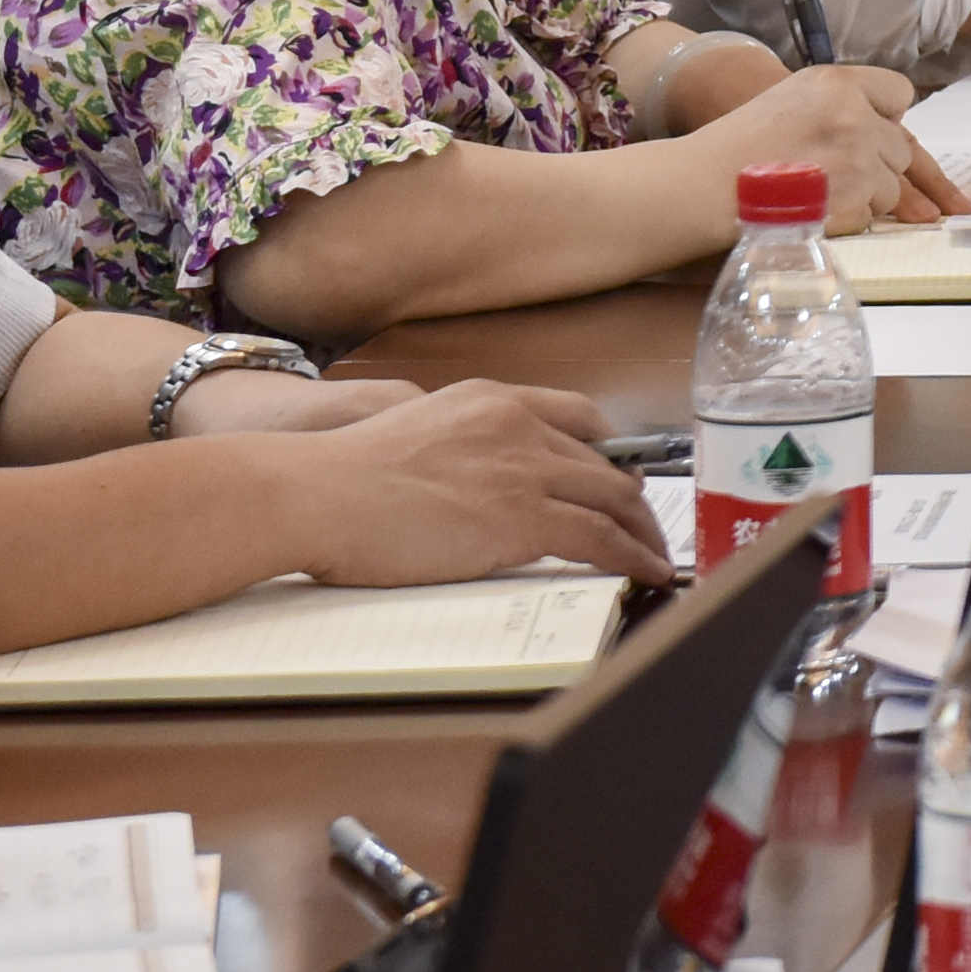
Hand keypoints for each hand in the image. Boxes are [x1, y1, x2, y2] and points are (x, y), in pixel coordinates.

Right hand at [260, 383, 682, 591]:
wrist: (314, 494)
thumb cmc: (338, 480)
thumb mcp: (412, 434)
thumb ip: (460, 448)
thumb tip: (480, 487)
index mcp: (490, 400)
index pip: (577, 416)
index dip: (608, 451)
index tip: (621, 476)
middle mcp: (519, 426)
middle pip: (604, 463)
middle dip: (633, 499)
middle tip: (646, 526)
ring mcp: (524, 470)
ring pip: (613, 500)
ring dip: (642, 532)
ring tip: (657, 555)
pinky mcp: (523, 518)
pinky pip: (600, 539)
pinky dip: (632, 557)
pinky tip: (645, 571)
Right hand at [702, 61, 936, 232]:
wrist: (703, 186)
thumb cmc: (741, 144)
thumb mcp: (794, 98)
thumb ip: (845, 103)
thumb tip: (893, 127)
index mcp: (838, 83)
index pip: (899, 93)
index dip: (885, 115)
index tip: (866, 131)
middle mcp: (854, 115)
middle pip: (900, 146)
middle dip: (876, 162)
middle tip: (831, 171)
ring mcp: (857, 158)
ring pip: (892, 185)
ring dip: (865, 194)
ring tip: (818, 192)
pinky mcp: (853, 198)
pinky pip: (873, 213)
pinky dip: (851, 217)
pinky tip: (816, 210)